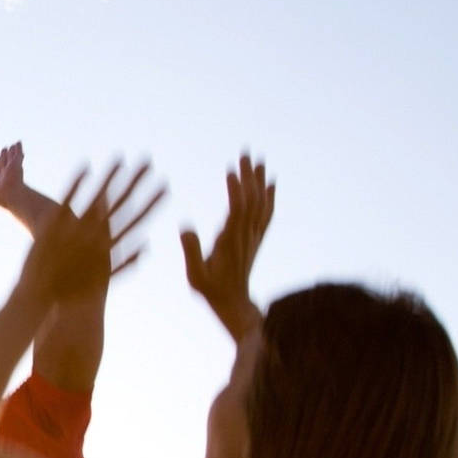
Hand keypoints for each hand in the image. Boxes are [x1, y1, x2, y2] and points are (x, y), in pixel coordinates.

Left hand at [0, 141, 26, 209]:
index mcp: (0, 182)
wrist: (8, 196)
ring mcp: (13, 170)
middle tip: (4, 149)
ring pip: (12, 159)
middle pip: (5, 163)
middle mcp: (7, 175)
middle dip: (4, 157)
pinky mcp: (17, 164)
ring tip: (12, 145)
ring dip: (12, 152)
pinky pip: (18, 154)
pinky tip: (18, 142)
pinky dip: (18, 148)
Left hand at [21, 160, 164, 303]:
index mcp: (110, 247)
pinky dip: (78, 182)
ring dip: (109, 176)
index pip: (137, 219)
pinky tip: (87, 165)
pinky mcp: (54, 225)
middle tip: (149, 162)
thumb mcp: (104, 277)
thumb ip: (126, 262)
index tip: (166, 185)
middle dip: (137, 181)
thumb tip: (146, 249)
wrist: (41, 297)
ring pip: (97, 196)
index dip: (152, 201)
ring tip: (121, 157)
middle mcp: (96, 236)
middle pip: (122, 203)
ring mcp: (75, 229)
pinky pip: (68, 199)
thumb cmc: (72, 291)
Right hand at [182, 153, 274, 340]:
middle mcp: (245, 236)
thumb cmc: (211, 290)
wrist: (234, 304)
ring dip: (260, 182)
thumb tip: (186, 228)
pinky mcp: (255, 240)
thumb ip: (191, 252)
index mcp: (230, 241)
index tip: (232, 171)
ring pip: (261, 205)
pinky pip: (266, 215)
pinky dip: (270, 198)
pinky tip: (271, 184)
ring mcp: (253, 237)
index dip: (237, 190)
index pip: (237, 210)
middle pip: (252, 200)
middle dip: (249, 176)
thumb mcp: (195, 276)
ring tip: (259, 161)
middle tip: (246, 154)